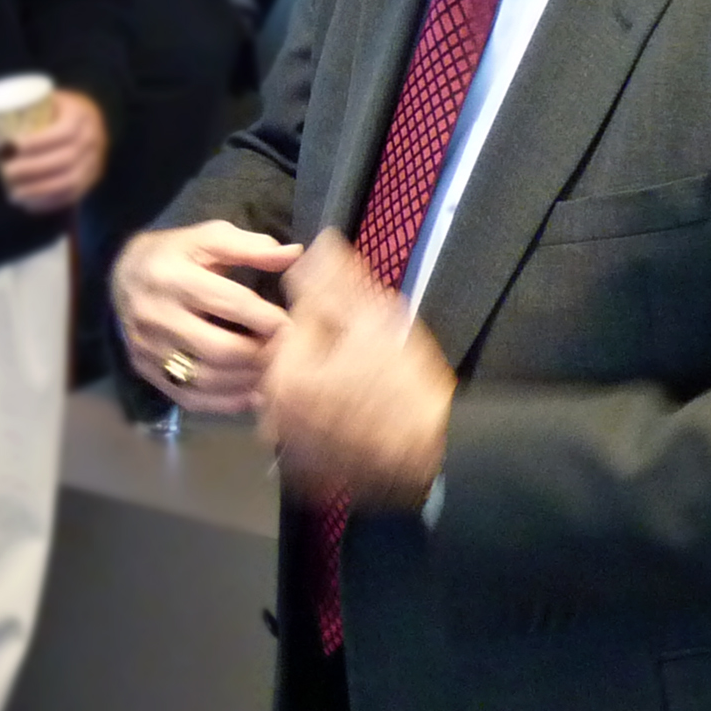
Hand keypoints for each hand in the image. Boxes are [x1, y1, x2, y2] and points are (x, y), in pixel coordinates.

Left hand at [0, 89, 106, 213]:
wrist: (92, 121)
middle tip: (6, 171)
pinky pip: (72, 196)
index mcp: (81, 115)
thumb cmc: (59, 110)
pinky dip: (49, 203)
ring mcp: (94, 162)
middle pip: (64, 159)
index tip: (12, 145)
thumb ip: (15, 113)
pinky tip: (29, 205)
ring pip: (69, 181)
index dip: (38, 142)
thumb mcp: (44, 102)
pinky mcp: (91, 180)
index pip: (63, 132)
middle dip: (32, 168)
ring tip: (13, 194)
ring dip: (39, 190)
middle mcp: (92, 139)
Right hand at [112, 220, 299, 411]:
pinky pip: (190, 398)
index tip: (294, 326)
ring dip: (247, 381)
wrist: (117, 273)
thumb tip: (294, 254)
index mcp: (172, 276)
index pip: (230, 304)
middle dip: (261, 355)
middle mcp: (155, 315)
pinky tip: (251, 394)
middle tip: (287, 354)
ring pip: (206, 379)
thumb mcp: (207, 238)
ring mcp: (148, 348)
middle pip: (220, 349)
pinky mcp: (146, 370)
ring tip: (273, 372)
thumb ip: (250, 247)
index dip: (268, 319)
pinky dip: (225, 402)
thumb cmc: (172, 254)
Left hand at [254, 234, 453, 507]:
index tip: (366, 337)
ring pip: (303, 392)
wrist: (437, 452)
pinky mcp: (308, 467)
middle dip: (327, 352)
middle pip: (297, 359)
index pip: (298, 323)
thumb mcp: (374, 319)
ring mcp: (289, 443)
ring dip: (326, 384)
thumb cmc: (407, 384)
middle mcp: (273, 411)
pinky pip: (310, 429)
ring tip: (369, 389)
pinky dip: (327, 419)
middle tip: (369, 362)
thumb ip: (336, 280)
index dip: (336, 322)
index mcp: (282, 371)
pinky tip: (361, 417)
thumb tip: (316, 243)